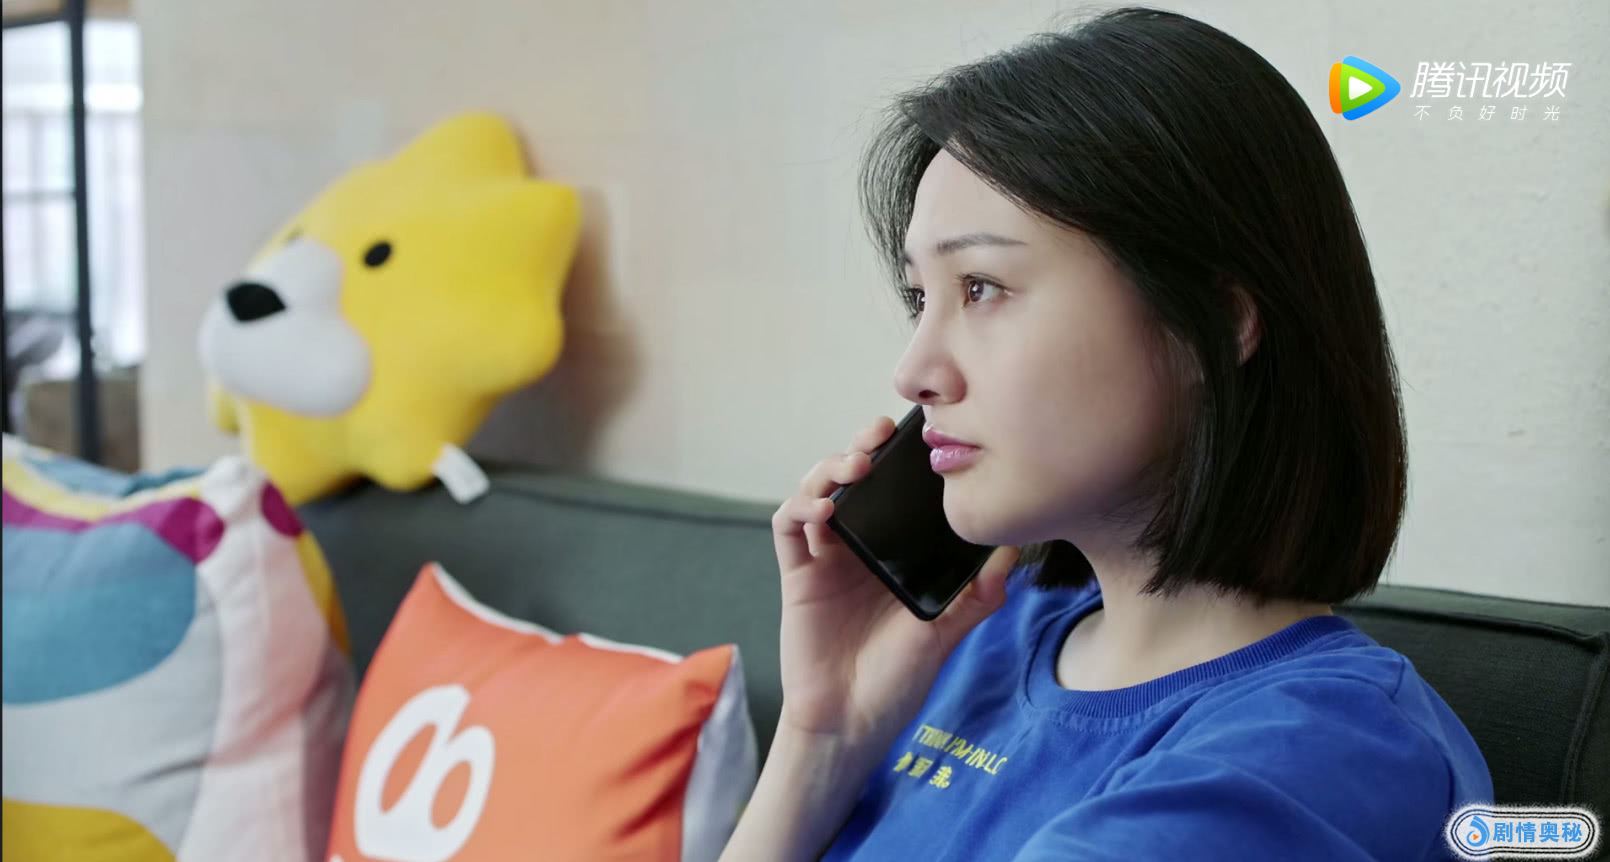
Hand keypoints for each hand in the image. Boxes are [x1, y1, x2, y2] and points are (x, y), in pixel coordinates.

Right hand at [770, 415, 1020, 751]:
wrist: (853, 722)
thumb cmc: (897, 679)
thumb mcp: (946, 631)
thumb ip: (977, 595)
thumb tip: (1015, 553)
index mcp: (893, 552)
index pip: (894, 491)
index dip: (900, 458)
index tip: (920, 436)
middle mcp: (858, 547)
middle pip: (852, 478)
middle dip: (862, 446)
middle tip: (879, 434)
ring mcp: (825, 558)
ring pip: (817, 490)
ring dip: (830, 469)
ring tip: (855, 468)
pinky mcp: (798, 575)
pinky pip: (789, 527)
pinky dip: (802, 507)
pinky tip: (824, 508)